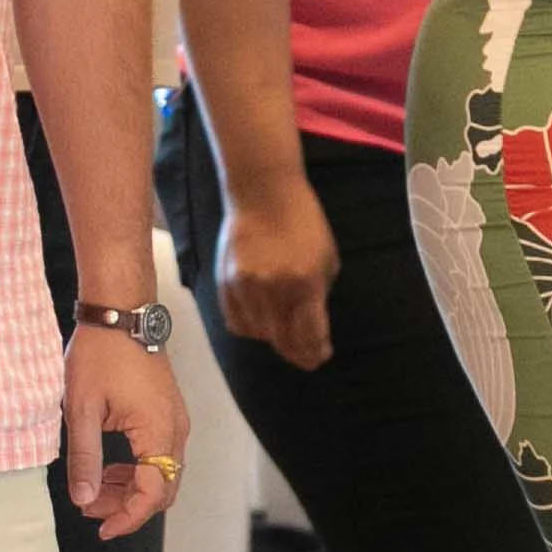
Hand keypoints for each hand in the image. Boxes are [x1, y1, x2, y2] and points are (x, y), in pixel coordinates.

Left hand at [63, 324, 188, 539]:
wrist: (120, 312)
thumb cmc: (100, 353)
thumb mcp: (82, 409)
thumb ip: (84, 458)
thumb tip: (83, 498)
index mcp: (157, 431)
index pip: (153, 492)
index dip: (128, 518)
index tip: (102, 529)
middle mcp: (175, 429)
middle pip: (162, 488)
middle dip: (127, 506)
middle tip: (90, 509)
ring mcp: (175, 420)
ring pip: (161, 473)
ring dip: (130, 489)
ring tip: (93, 491)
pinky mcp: (168, 412)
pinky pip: (160, 454)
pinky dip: (136, 469)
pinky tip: (108, 468)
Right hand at [214, 178, 339, 368]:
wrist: (263, 193)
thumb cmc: (303, 223)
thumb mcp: (326, 259)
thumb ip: (319, 295)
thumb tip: (311, 328)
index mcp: (306, 284)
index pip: (311, 335)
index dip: (317, 352)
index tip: (320, 356)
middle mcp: (274, 291)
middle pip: (284, 341)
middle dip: (298, 353)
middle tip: (306, 358)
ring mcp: (246, 288)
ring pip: (259, 334)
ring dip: (274, 339)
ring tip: (284, 335)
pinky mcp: (226, 284)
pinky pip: (236, 322)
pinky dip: (250, 328)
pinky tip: (262, 323)